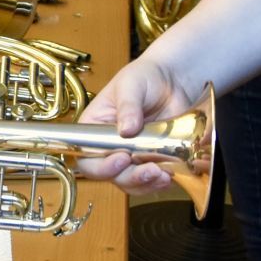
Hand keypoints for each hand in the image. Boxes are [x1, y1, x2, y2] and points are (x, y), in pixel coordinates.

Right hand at [76, 59, 199, 194]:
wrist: (173, 80)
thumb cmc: (144, 77)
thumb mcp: (131, 85)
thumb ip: (127, 106)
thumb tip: (126, 129)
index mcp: (95, 129)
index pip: (86, 157)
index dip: (101, 166)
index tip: (122, 158)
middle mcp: (109, 147)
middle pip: (110, 176)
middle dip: (130, 177)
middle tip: (149, 169)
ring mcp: (132, 156)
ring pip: (131, 183)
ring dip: (146, 183)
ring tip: (162, 174)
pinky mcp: (152, 160)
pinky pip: (151, 181)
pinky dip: (159, 182)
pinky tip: (169, 174)